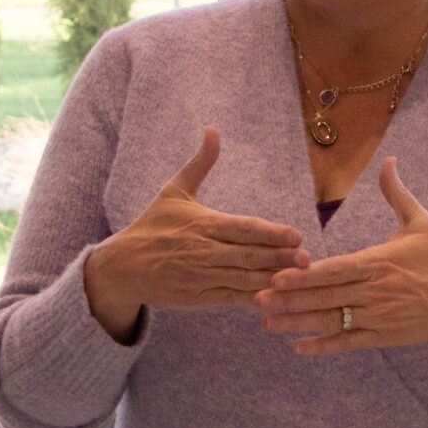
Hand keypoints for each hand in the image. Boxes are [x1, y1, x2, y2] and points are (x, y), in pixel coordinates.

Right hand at [82, 128, 309, 339]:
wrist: (120, 267)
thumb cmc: (151, 226)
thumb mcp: (174, 191)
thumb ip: (200, 163)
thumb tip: (213, 129)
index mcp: (200, 224)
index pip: (243, 228)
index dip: (271, 233)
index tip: (296, 235)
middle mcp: (201, 250)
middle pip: (248, 255)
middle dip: (279, 258)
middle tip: (307, 259)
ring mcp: (199, 276)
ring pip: (243, 279)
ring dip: (271, 279)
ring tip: (298, 278)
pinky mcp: (196, 298)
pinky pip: (230, 299)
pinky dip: (252, 298)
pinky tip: (274, 297)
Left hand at [255, 158, 427, 383]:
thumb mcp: (422, 222)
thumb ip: (397, 193)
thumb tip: (388, 160)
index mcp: (380, 262)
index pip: (335, 270)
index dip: (304, 276)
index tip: (276, 276)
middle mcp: (377, 291)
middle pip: (327, 297)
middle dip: (290, 299)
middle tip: (256, 299)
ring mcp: (381, 316)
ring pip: (333, 321)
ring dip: (298, 323)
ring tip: (267, 323)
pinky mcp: (386, 336)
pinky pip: (350, 342)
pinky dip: (324, 345)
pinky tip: (298, 346)